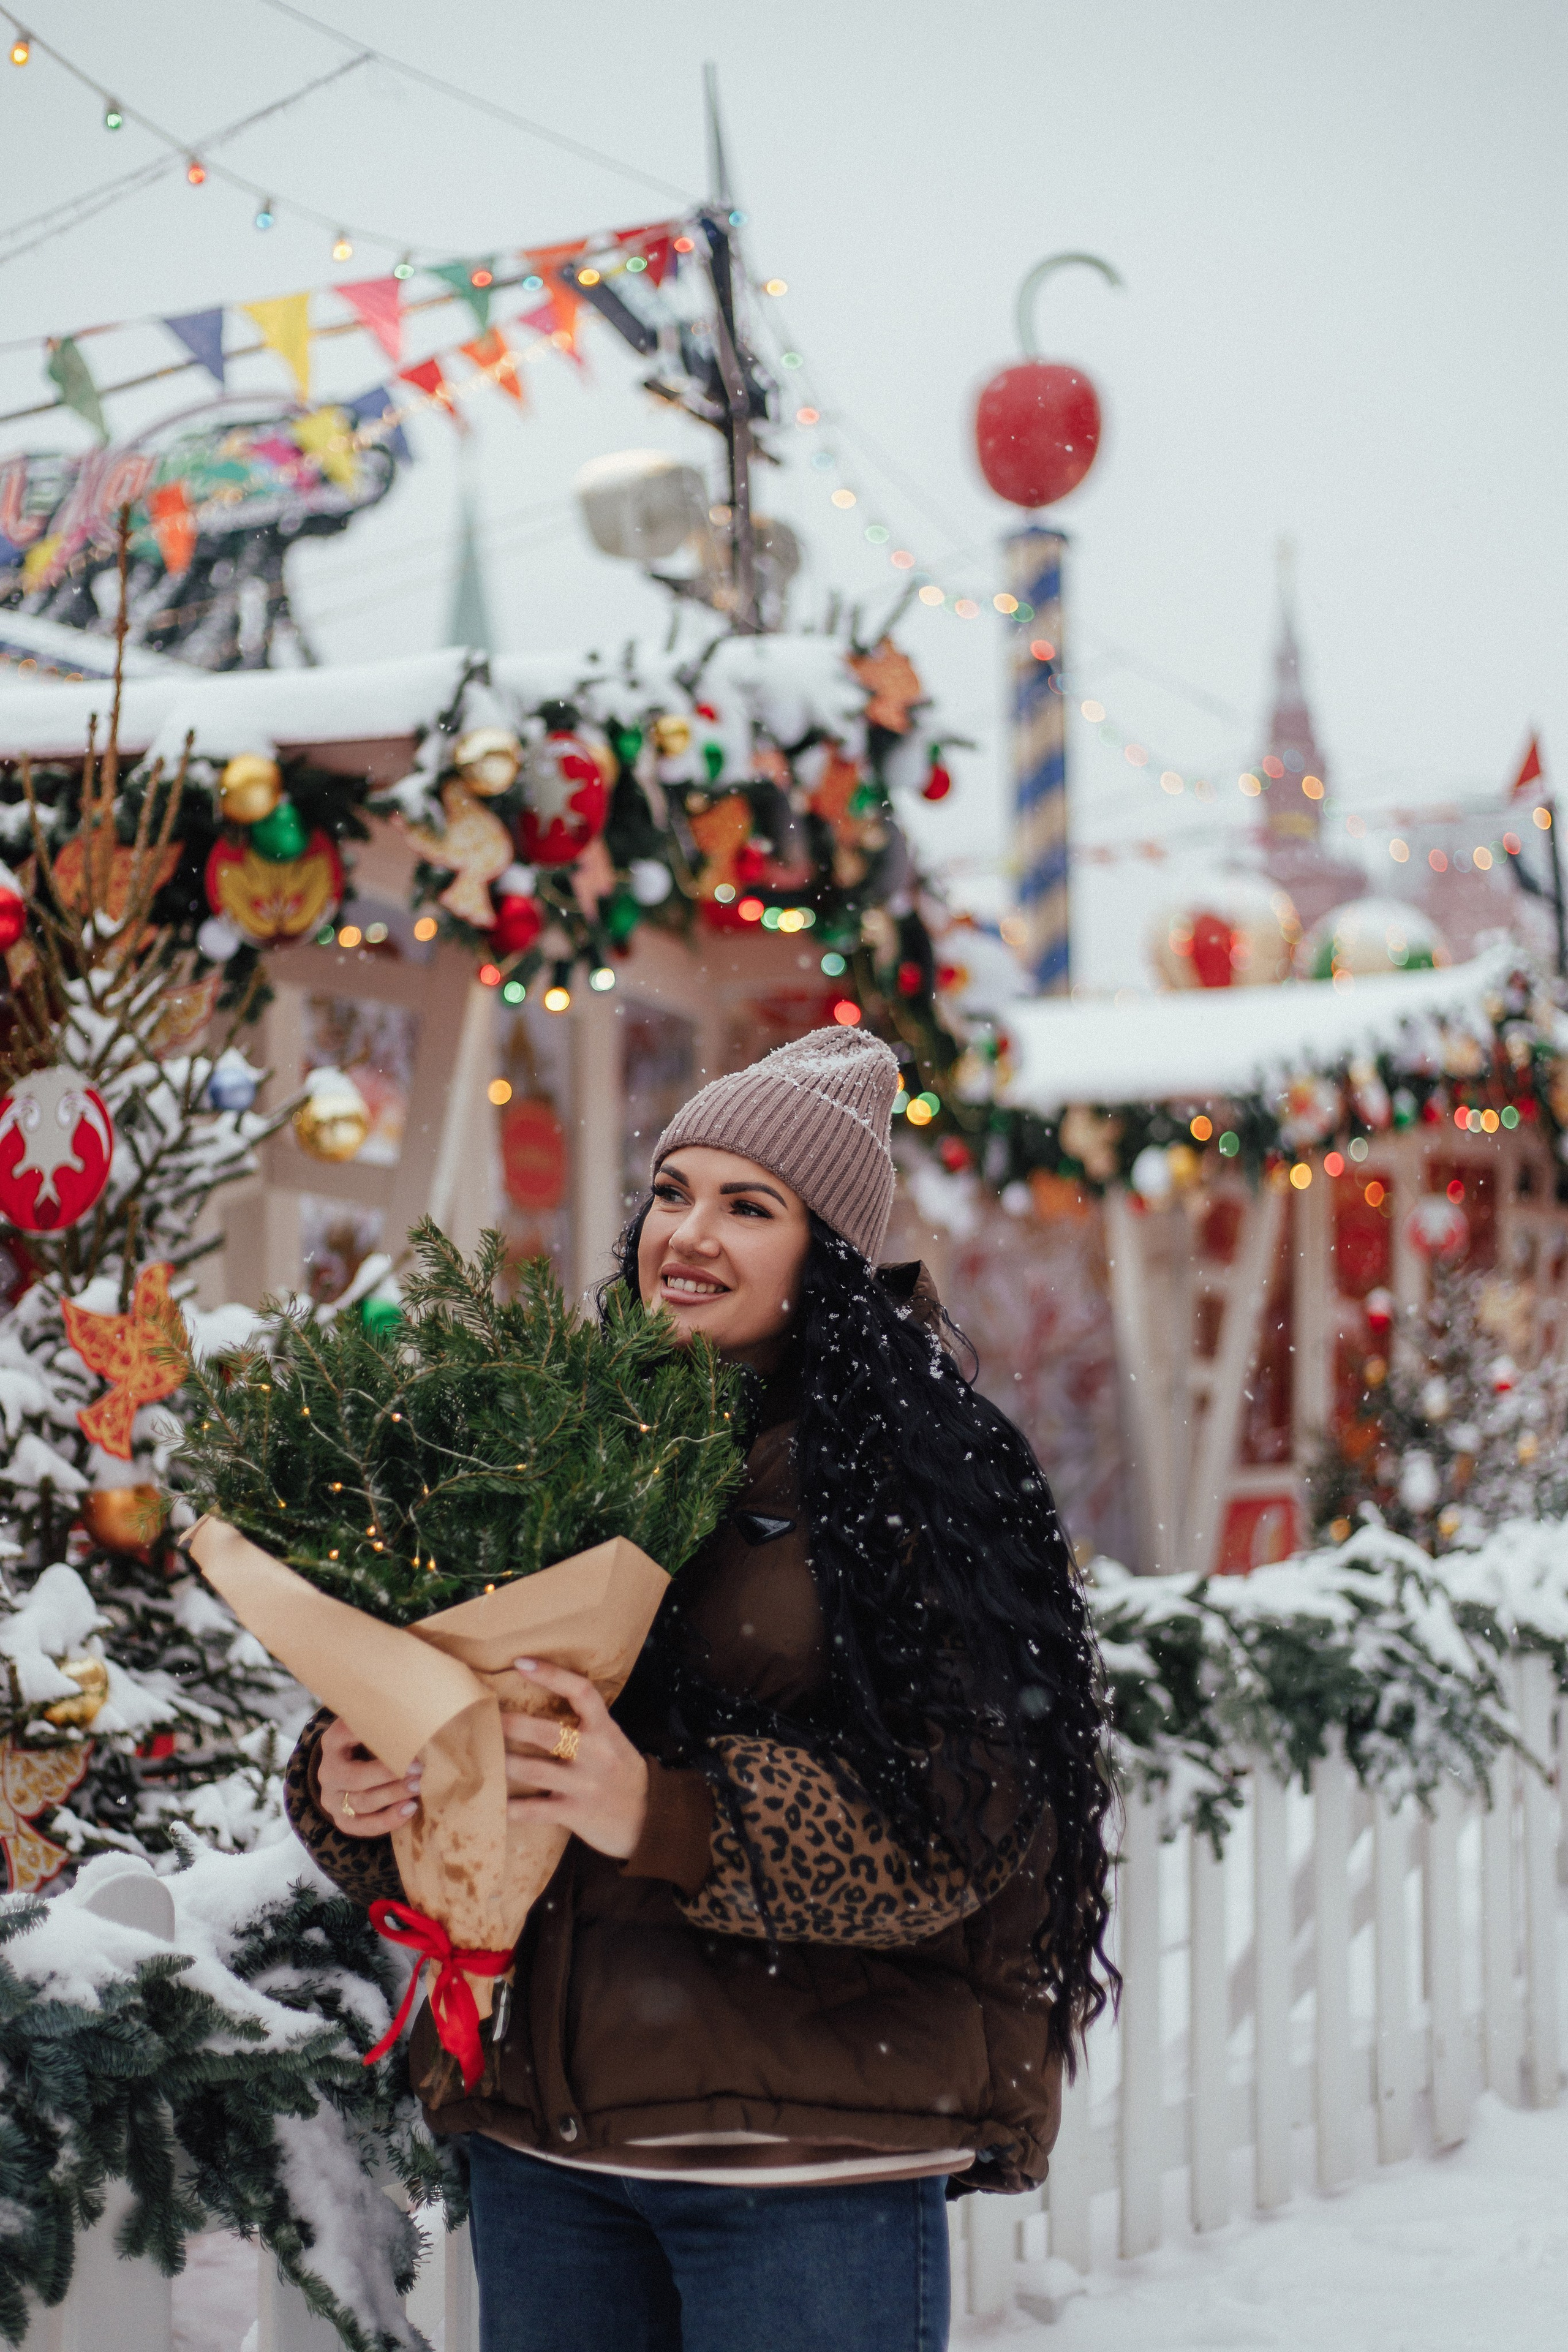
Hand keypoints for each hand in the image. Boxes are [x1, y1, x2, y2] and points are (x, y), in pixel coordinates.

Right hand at [315, 1714, 419, 1838]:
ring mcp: (332, 1799)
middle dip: (388, 1775)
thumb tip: (421, 1707)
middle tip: (418, 1769)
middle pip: (354, 1777)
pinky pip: (362, 1826)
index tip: (405, 1736)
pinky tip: (410, 1809)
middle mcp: (328, 1771)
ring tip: (418, 1787)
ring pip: (361, 1802)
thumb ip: (386, 1720)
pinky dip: (388, 1820)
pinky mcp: (342, 1819)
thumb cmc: (371, 1743)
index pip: (346, 1735)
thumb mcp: (370, 1728)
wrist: (351, 1769)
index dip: (375, 1737)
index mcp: (333, 1741)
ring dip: (392, 1795)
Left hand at [502, 1660, 648, 1861]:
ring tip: (480, 1754)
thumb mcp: (614, 1742)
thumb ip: (587, 1726)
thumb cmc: (623, 1774)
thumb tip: (543, 1701)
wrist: (651, 1820)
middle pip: (547, 1732)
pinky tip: (491, 1802)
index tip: (521, 1663)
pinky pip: (534, 1810)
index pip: (581, 1692)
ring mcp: (584, 1785)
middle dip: (512, 1724)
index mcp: (606, 1730)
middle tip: (485, 1715)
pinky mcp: (574, 1813)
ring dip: (503, 1762)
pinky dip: (510, 1807)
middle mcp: (595, 1754)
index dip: (551, 1674)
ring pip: (534, 1770)